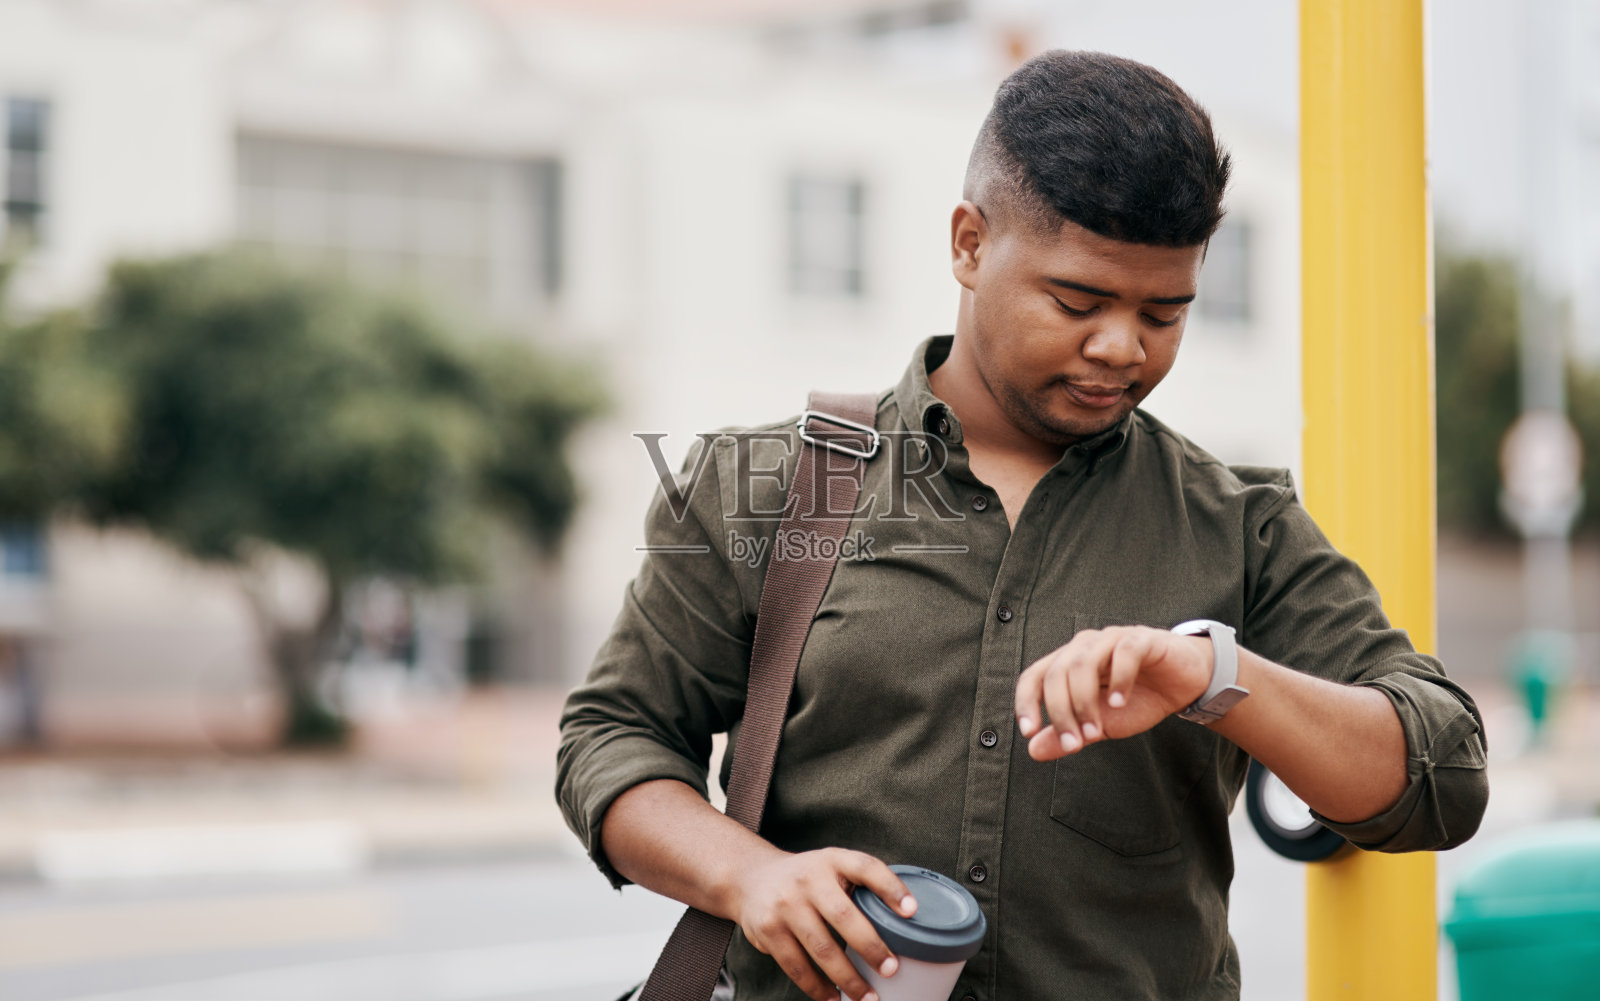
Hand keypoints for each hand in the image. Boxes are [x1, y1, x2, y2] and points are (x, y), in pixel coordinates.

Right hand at [731, 848, 916, 1000]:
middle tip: (891, 969)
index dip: (891, 888)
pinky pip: (797, 966)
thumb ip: (859, 885)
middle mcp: (808, 879)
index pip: (866, 867)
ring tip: (868, 997)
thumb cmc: (806, 879)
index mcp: (832, 860)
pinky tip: (833, 997)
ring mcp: (786, 905)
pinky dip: (818, 987)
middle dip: (871, 947)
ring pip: (822, 948)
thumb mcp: (831, 867)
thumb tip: (905, 922)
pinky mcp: (769, 931)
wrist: (751, 879)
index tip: (912, 911)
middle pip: (844, 916)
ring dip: (848, 978)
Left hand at [1014, 625, 1211, 761]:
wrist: (1185, 685)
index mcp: (1068, 663)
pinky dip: (1118, 680)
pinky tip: (1120, 703)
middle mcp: (1084, 646)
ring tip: (1095, 731)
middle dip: (1061, 712)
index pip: (1034, 676)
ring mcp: (1112, 639)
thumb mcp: (1100, 725)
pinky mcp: (1142, 639)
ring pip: (1083, 662)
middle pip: (1057, 673)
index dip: (1026, 701)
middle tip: (1074, 743)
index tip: (1029, 731)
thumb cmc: (1139, 699)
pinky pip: (1123, 653)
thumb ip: (1068, 735)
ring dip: (1084, 702)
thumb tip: (1033, 750)